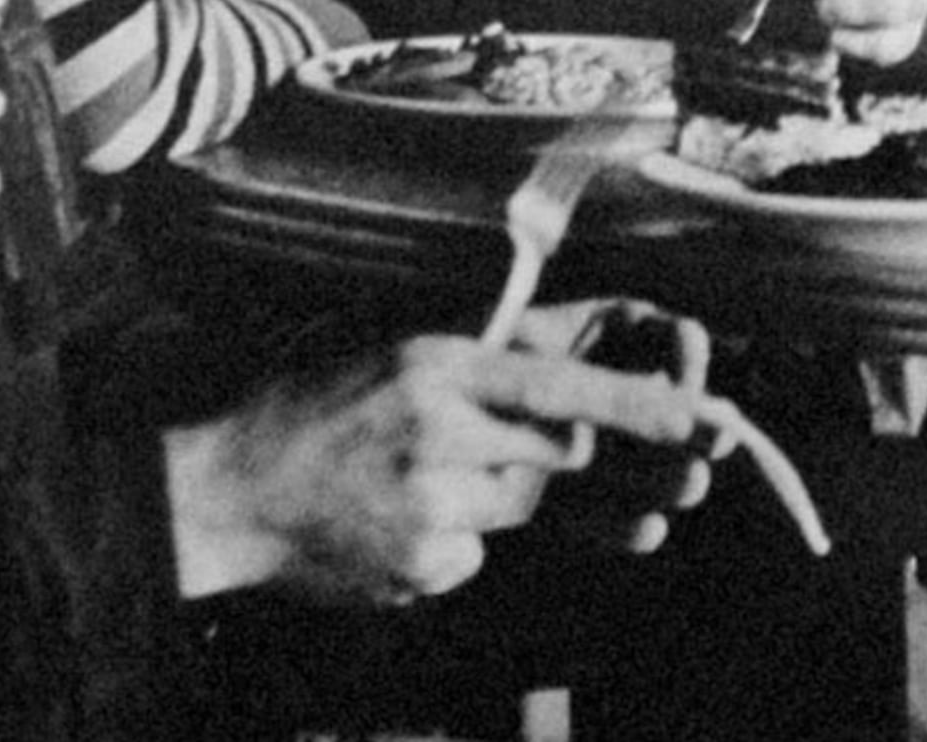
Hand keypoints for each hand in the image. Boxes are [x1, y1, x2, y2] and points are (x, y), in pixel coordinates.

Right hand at [165, 303, 717, 607]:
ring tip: (413, 478)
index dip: (636, 406)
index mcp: (436, 365)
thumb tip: (574, 394)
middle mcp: (438, 433)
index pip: (560, 387)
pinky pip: (472, 558)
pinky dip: (450, 544)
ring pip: (514, 509)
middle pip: (552, 457)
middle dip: (565, 459)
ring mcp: (427, 510)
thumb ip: (479, 371)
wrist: (228, 487)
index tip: (699, 418)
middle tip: (525, 451)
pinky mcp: (417, 570)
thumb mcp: (396, 355)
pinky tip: (391, 524)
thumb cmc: (315, 407)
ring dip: (488, 497)